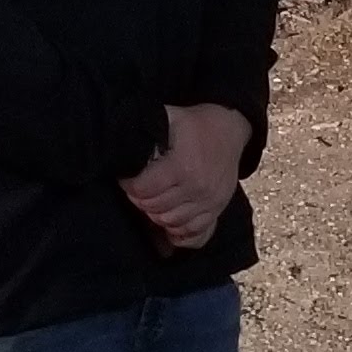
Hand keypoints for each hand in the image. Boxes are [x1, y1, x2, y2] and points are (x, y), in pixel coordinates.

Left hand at [122, 104, 252, 251]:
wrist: (229, 129)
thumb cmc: (195, 124)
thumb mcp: (169, 117)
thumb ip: (145, 128)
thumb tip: (121, 142)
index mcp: (182, 166)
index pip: (144, 190)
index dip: (130, 185)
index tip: (127, 178)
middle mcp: (198, 188)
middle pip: (155, 209)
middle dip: (141, 200)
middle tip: (138, 190)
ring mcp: (210, 202)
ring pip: (172, 223)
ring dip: (157, 215)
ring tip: (153, 200)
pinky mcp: (218, 210)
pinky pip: (195, 234)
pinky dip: (179, 231)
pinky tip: (170, 221)